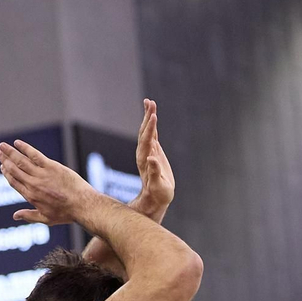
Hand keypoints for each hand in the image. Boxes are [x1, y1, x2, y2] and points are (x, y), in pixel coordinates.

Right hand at [0, 141, 94, 224]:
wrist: (82, 205)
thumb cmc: (66, 214)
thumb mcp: (46, 219)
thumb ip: (29, 216)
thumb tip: (15, 216)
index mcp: (31, 196)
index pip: (14, 182)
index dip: (6, 173)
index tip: (2, 166)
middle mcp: (33, 184)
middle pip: (15, 170)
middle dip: (5, 160)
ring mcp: (42, 175)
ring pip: (21, 161)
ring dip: (10, 153)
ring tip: (2, 146)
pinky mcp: (52, 167)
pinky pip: (35, 155)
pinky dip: (25, 148)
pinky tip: (17, 143)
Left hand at [132, 98, 174, 216]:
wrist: (155, 198)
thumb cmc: (157, 193)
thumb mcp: (157, 185)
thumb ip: (154, 172)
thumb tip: (151, 158)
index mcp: (144, 159)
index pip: (147, 140)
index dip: (150, 128)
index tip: (154, 115)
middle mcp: (144, 153)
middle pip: (145, 131)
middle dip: (148, 117)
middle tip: (150, 102)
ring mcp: (148, 151)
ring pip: (147, 131)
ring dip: (148, 117)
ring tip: (150, 102)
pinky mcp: (153, 151)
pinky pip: (152, 134)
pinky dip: (152, 124)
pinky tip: (152, 116)